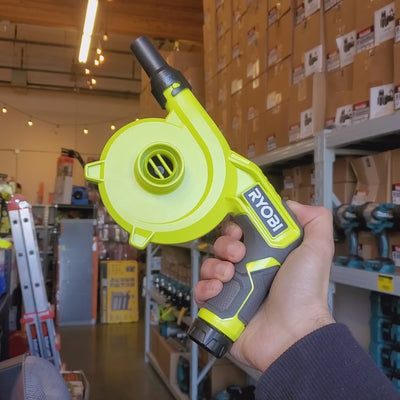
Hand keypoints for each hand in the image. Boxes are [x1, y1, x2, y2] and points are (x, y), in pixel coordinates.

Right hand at [193, 201, 334, 371]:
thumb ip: (315, 221)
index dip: (236, 228)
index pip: (240, 234)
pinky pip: (200, 291)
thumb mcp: (317, 251)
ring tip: (229, 276)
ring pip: (208, 267)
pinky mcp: (219, 308)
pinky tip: (219, 290)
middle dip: (225, 245)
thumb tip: (292, 204)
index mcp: (264, 256)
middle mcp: (246, 271)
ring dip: (214, 266)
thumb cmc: (304, 294)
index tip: (241, 231)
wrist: (292, 334)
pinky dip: (205, 288)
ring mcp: (231, 290)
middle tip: (238, 254)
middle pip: (221, 247)